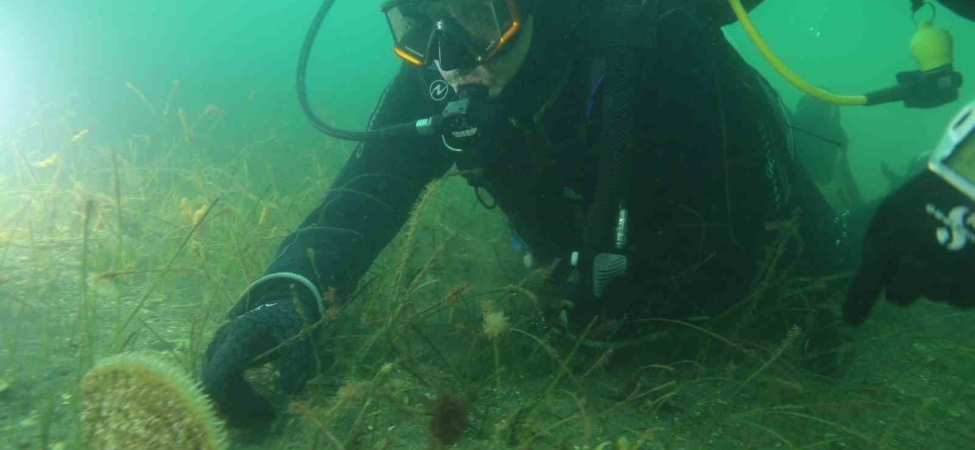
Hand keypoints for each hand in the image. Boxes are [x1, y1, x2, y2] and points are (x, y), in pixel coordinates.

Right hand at [201, 299, 317, 427]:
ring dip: (238, 406)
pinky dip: (237, 399)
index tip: (253, 413)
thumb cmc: (291, 319)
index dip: (227, 399)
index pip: (217, 373)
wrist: (282, 305)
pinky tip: (260, 406)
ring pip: (217, 387)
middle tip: (268, 416)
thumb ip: (296, 361)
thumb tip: (287, 391)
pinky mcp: (221, 358)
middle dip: (238, 407)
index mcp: (238, 334)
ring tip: (268, 413)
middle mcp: (222, 342)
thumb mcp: (301, 336)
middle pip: (216, 385)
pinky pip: (222, 385)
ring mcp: (218, 350)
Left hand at [843, 171, 974, 325]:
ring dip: (937, 282)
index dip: (858, 303)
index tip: (851, 320)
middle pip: (899, 297)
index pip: (869, 281)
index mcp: (892, 240)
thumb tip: (872, 277)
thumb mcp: (893, 211)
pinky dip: (961, 286)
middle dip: (904, 285)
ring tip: (950, 253)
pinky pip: (961, 299)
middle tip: (917, 263)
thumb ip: (877, 243)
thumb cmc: (932, 197)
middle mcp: (920, 262)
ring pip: (933, 297)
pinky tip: (967, 261)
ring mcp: (952, 275)